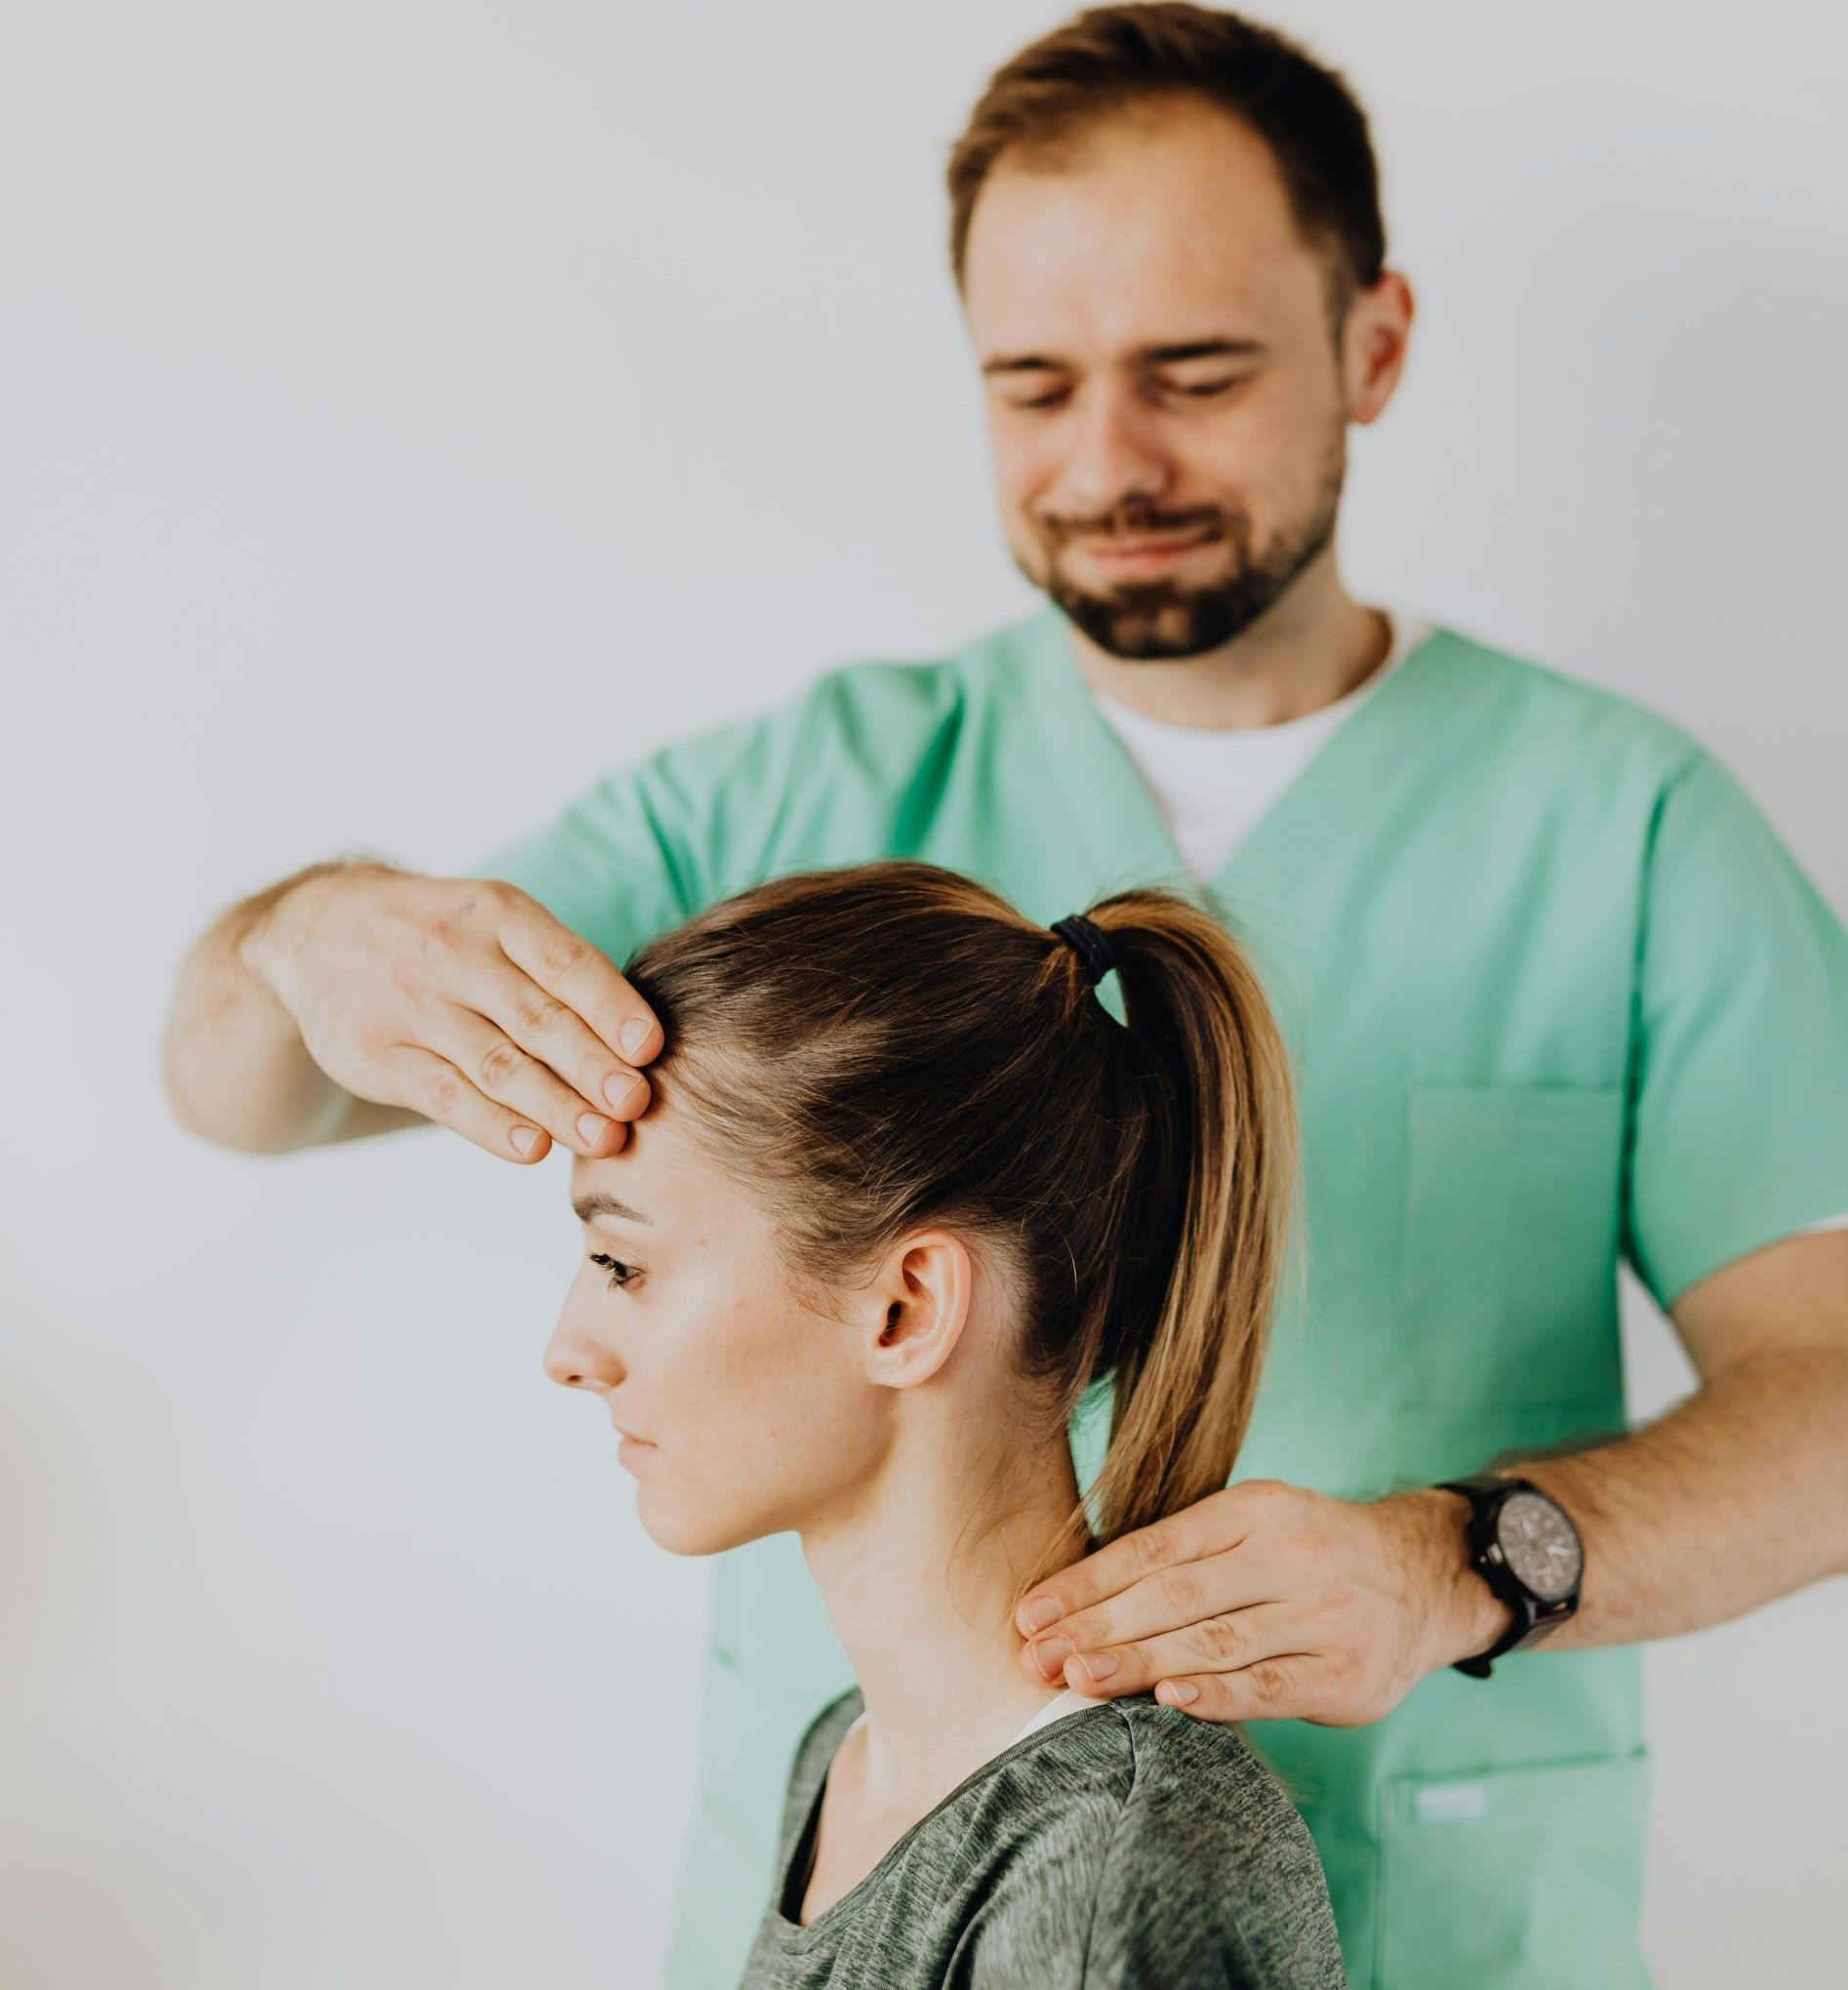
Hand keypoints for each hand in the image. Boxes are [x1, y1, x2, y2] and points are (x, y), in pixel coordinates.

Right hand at [241, 863, 662, 1163]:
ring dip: (556, 1105)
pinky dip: (492, 1125)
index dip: (610, 1006)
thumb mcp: (494, 921)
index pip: (565, 961)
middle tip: (636, 1104)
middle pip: (536, 1018)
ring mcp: (410, 1004)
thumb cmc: (445, 936)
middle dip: (592, 1065)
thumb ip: (556, 970)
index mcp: (498, 912)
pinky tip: (533, 1148)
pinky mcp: (375, 1053)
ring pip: (496, 1063)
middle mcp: (454, 952)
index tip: (650, 1048)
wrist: (317, 929)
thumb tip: (642, 1044)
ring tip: (604, 1138)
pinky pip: (444, 1094)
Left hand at [1014, 1480, 1509, 1724]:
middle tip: (1035, 1655)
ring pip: (1215, 1640)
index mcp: (1253, 1510)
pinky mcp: (1346, 1673)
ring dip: (1139, 1663)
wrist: (1424, 1578)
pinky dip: (1219, 1694)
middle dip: (1097, 1626)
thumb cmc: (1308, 1557)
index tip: (1029, 1613)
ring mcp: (1321, 1614)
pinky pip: (1272, 1684)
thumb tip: (1080, 1595)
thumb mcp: (1256, 1527)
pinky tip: (1171, 1701)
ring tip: (1078, 1678)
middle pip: (1174, 1595)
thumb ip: (1187, 1555)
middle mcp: (1288, 1555)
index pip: (1153, 1548)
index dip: (1087, 1583)